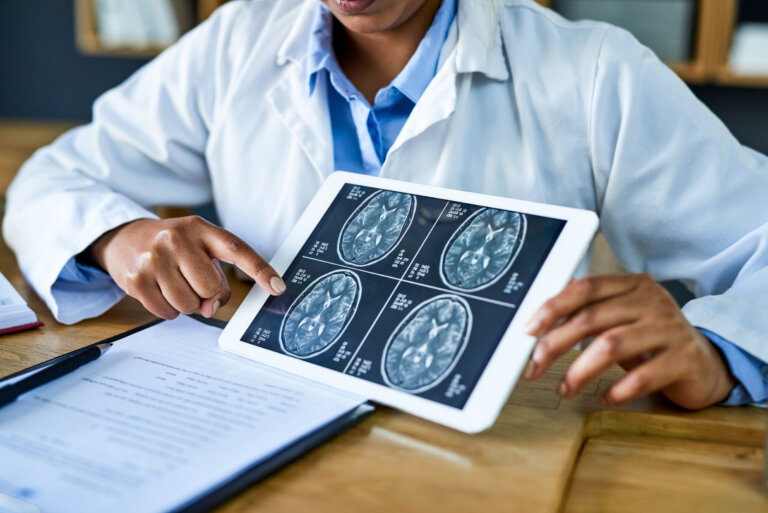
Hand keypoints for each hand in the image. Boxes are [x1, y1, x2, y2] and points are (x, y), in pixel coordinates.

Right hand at [84, 216, 285, 318]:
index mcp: (200, 229)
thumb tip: (210, 308)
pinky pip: (167, 312)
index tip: (278, 287)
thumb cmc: (173, 248)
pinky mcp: (136, 279)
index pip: (236, 249)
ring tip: (174, 284)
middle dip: (207, 293)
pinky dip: (168, 310)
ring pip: (189, 304)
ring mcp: (154, 258)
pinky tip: (160, 291)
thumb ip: (216, 278)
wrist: (125, 239)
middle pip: (211, 287)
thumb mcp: (198, 250)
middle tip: (192, 281)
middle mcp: (176, 239)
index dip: (260, 270)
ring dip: (187, 303)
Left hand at [522, 274, 735, 408]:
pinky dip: (617, 390)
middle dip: (555, 344)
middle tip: (534, 366)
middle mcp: (651, 302)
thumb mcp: (621, 318)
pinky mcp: (684, 358)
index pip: (586, 288)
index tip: (529, 329)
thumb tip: (540, 316)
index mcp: (632, 285)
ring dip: (579, 371)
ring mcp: (670, 329)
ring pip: (612, 346)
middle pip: (591, 318)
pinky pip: (643, 376)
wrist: (707, 363)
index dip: (554, 307)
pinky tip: (604, 398)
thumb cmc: (653, 339)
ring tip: (564, 389)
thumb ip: (588, 311)